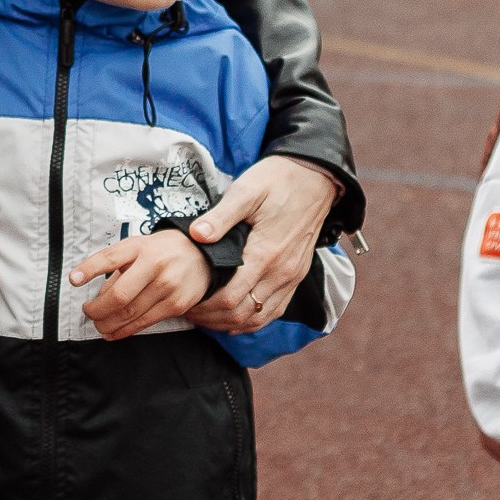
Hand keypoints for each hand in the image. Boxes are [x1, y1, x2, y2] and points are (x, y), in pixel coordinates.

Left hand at [71, 227, 209, 339]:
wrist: (201, 256)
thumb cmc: (161, 252)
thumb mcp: (138, 249)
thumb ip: (117, 269)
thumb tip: (98, 297)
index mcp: (139, 246)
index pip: (110, 258)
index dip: (89, 269)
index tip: (73, 280)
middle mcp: (155, 264)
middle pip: (119, 295)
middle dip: (97, 310)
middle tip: (88, 313)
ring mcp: (168, 286)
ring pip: (130, 313)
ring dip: (108, 324)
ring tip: (98, 325)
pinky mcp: (176, 304)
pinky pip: (144, 322)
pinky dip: (124, 331)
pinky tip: (113, 333)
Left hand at [187, 156, 341, 332]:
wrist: (315, 177)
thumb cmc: (278, 181)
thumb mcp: (246, 190)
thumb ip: (221, 216)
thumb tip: (197, 235)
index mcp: (265, 253)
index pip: (230, 298)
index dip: (204, 307)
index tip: (185, 303)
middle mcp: (281, 272)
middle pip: (243, 314)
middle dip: (213, 319)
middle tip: (190, 312)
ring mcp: (292, 276)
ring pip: (260, 318)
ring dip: (231, 323)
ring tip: (207, 317)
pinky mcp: (297, 275)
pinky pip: (275, 309)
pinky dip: (253, 319)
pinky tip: (235, 317)